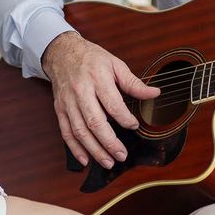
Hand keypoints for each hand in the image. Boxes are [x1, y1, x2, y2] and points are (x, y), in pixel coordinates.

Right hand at [41, 32, 159, 168]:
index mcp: (97, 78)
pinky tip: (86, 159)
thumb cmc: (90, 58)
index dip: (124, 118)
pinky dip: (75, 148)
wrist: (62, 52)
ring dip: (94, 150)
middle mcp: (81, 92)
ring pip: (80, 131)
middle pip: (95, 122)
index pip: (112, 104)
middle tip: (122, 155)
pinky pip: (66, 132)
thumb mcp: (115, 64)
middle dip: (109, 142)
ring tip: (108, 162)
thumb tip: (154, 93)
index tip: (134, 125)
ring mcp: (68, 102)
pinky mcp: (60, 110)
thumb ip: (133, 82)